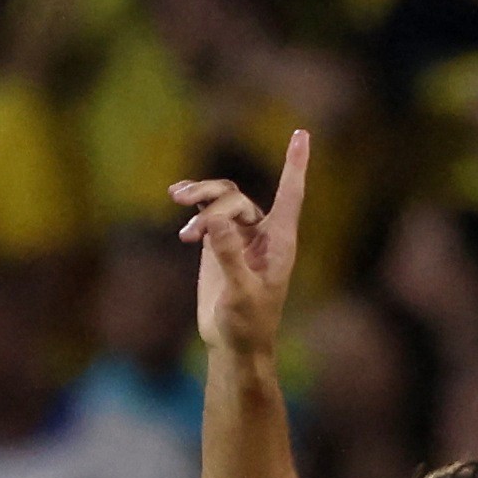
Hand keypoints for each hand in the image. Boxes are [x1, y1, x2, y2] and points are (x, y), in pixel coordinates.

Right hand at [175, 130, 308, 359]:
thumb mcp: (239, 293)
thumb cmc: (247, 324)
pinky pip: (208, 211)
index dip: (295, 164)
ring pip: (222, 199)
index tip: (301, 134)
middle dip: (210, 206)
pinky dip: (194, 206)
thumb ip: (229, 257)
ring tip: (176, 201)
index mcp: (280, 243)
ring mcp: (240, 235)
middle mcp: (263, 234)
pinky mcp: (220, 242)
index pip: (290, 195)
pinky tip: (178, 204)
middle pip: (236, 198)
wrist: (234, 343)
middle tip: (190, 235)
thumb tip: (216, 220)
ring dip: (199, 199)